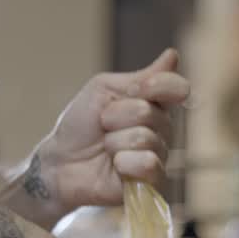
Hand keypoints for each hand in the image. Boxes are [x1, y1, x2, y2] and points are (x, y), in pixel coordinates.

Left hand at [35, 49, 189, 209]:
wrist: (60, 161)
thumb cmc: (81, 124)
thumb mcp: (104, 90)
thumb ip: (141, 77)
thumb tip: (174, 55)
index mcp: (154, 103)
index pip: (177, 88)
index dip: (157, 85)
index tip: (133, 90)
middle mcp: (162, 129)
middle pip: (149, 112)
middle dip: (116, 116)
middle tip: (103, 125)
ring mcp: (158, 156)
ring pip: (146, 139)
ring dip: (114, 141)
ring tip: (105, 148)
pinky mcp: (151, 182)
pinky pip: (150, 164)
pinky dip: (124, 163)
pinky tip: (115, 167)